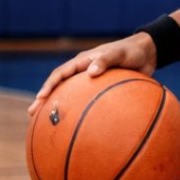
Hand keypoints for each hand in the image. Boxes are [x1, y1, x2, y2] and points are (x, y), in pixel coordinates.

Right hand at [27, 33, 156, 115]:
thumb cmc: (131, 52)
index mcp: (82, 62)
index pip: (60, 74)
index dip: (49, 86)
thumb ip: (106, 60)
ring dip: (59, 107)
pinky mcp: (100, 90)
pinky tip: (79, 127)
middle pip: (59, 87)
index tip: (41, 98)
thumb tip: (91, 73)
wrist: (146, 54)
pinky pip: (87, 102)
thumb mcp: (119, 54)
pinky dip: (80, 112)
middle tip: (32, 114)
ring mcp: (90, 82)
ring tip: (47, 123)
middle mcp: (82, 72)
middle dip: (44, 99)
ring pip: (70, 96)